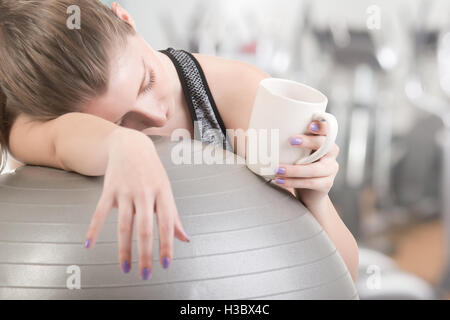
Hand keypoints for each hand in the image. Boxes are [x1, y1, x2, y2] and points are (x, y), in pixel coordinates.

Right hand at [84, 128, 188, 278]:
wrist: (131, 146)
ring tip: (126, 267)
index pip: (166, 224)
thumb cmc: (153, 172)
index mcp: (163, 193)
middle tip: (145, 274)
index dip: (167, 245)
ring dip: (124, 249)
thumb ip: (174, 217)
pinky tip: (89, 246)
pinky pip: (99, 213)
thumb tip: (185, 239)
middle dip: (145, 254)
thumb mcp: (166, 191)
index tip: (166, 264)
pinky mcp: (109, 189)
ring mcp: (126, 191)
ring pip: (123, 224)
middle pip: (145, 228)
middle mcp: (145, 192)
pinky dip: (93, 229)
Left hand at [274, 121, 339, 207]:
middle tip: (290, 141)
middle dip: (308, 142)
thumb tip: (247, 133)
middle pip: (324, 145)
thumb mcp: (294, 151)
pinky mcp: (326, 184)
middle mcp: (331, 153)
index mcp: (324, 140)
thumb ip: (281, 141)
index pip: (328, 129)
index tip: (309, 125)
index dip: (321, 126)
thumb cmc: (298, 164)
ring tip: (277, 169)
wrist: (309, 192)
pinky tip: (280, 181)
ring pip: (315, 169)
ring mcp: (330, 169)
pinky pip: (310, 182)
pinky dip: (293, 182)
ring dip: (295, 169)